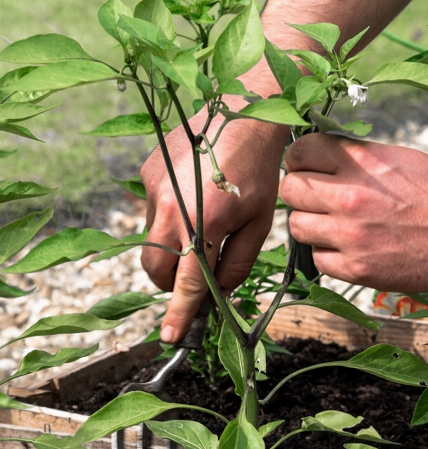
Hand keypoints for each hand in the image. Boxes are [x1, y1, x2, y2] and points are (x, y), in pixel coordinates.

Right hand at [140, 110, 286, 341]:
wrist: (242, 111)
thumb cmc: (260, 169)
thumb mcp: (259, 222)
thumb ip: (237, 262)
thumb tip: (219, 290)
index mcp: (204, 221)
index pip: (188, 282)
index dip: (179, 313)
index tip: (169, 337)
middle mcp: (170, 207)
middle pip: (156, 269)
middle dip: (172, 284)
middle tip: (197, 278)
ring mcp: (153, 189)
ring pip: (151, 243)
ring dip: (171, 250)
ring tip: (199, 228)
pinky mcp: (146, 174)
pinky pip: (150, 214)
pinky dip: (168, 220)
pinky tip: (191, 200)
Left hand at [280, 133, 427, 291]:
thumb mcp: (396, 159)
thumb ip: (352, 158)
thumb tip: (317, 159)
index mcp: (361, 162)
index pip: (300, 151)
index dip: (300, 160)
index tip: (307, 167)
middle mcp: (350, 196)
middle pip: (290, 189)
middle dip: (299, 192)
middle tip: (315, 198)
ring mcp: (351, 235)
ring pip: (296, 226)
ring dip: (310, 224)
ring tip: (332, 224)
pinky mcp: (357, 268)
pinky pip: (317, 259)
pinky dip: (328, 254)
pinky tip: (347, 247)